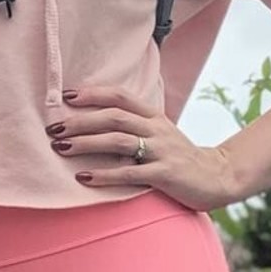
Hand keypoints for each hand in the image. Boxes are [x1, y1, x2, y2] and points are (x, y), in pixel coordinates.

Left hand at [45, 86, 237, 213]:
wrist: (217, 178)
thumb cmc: (177, 156)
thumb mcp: (158, 133)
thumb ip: (133, 125)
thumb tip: (91, 121)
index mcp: (153, 116)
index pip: (120, 96)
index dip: (92, 93)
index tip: (65, 96)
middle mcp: (156, 129)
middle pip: (113, 117)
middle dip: (80, 121)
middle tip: (53, 128)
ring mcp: (162, 151)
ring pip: (118, 141)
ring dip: (86, 144)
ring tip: (61, 148)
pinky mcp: (165, 174)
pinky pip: (130, 172)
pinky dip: (105, 175)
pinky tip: (84, 177)